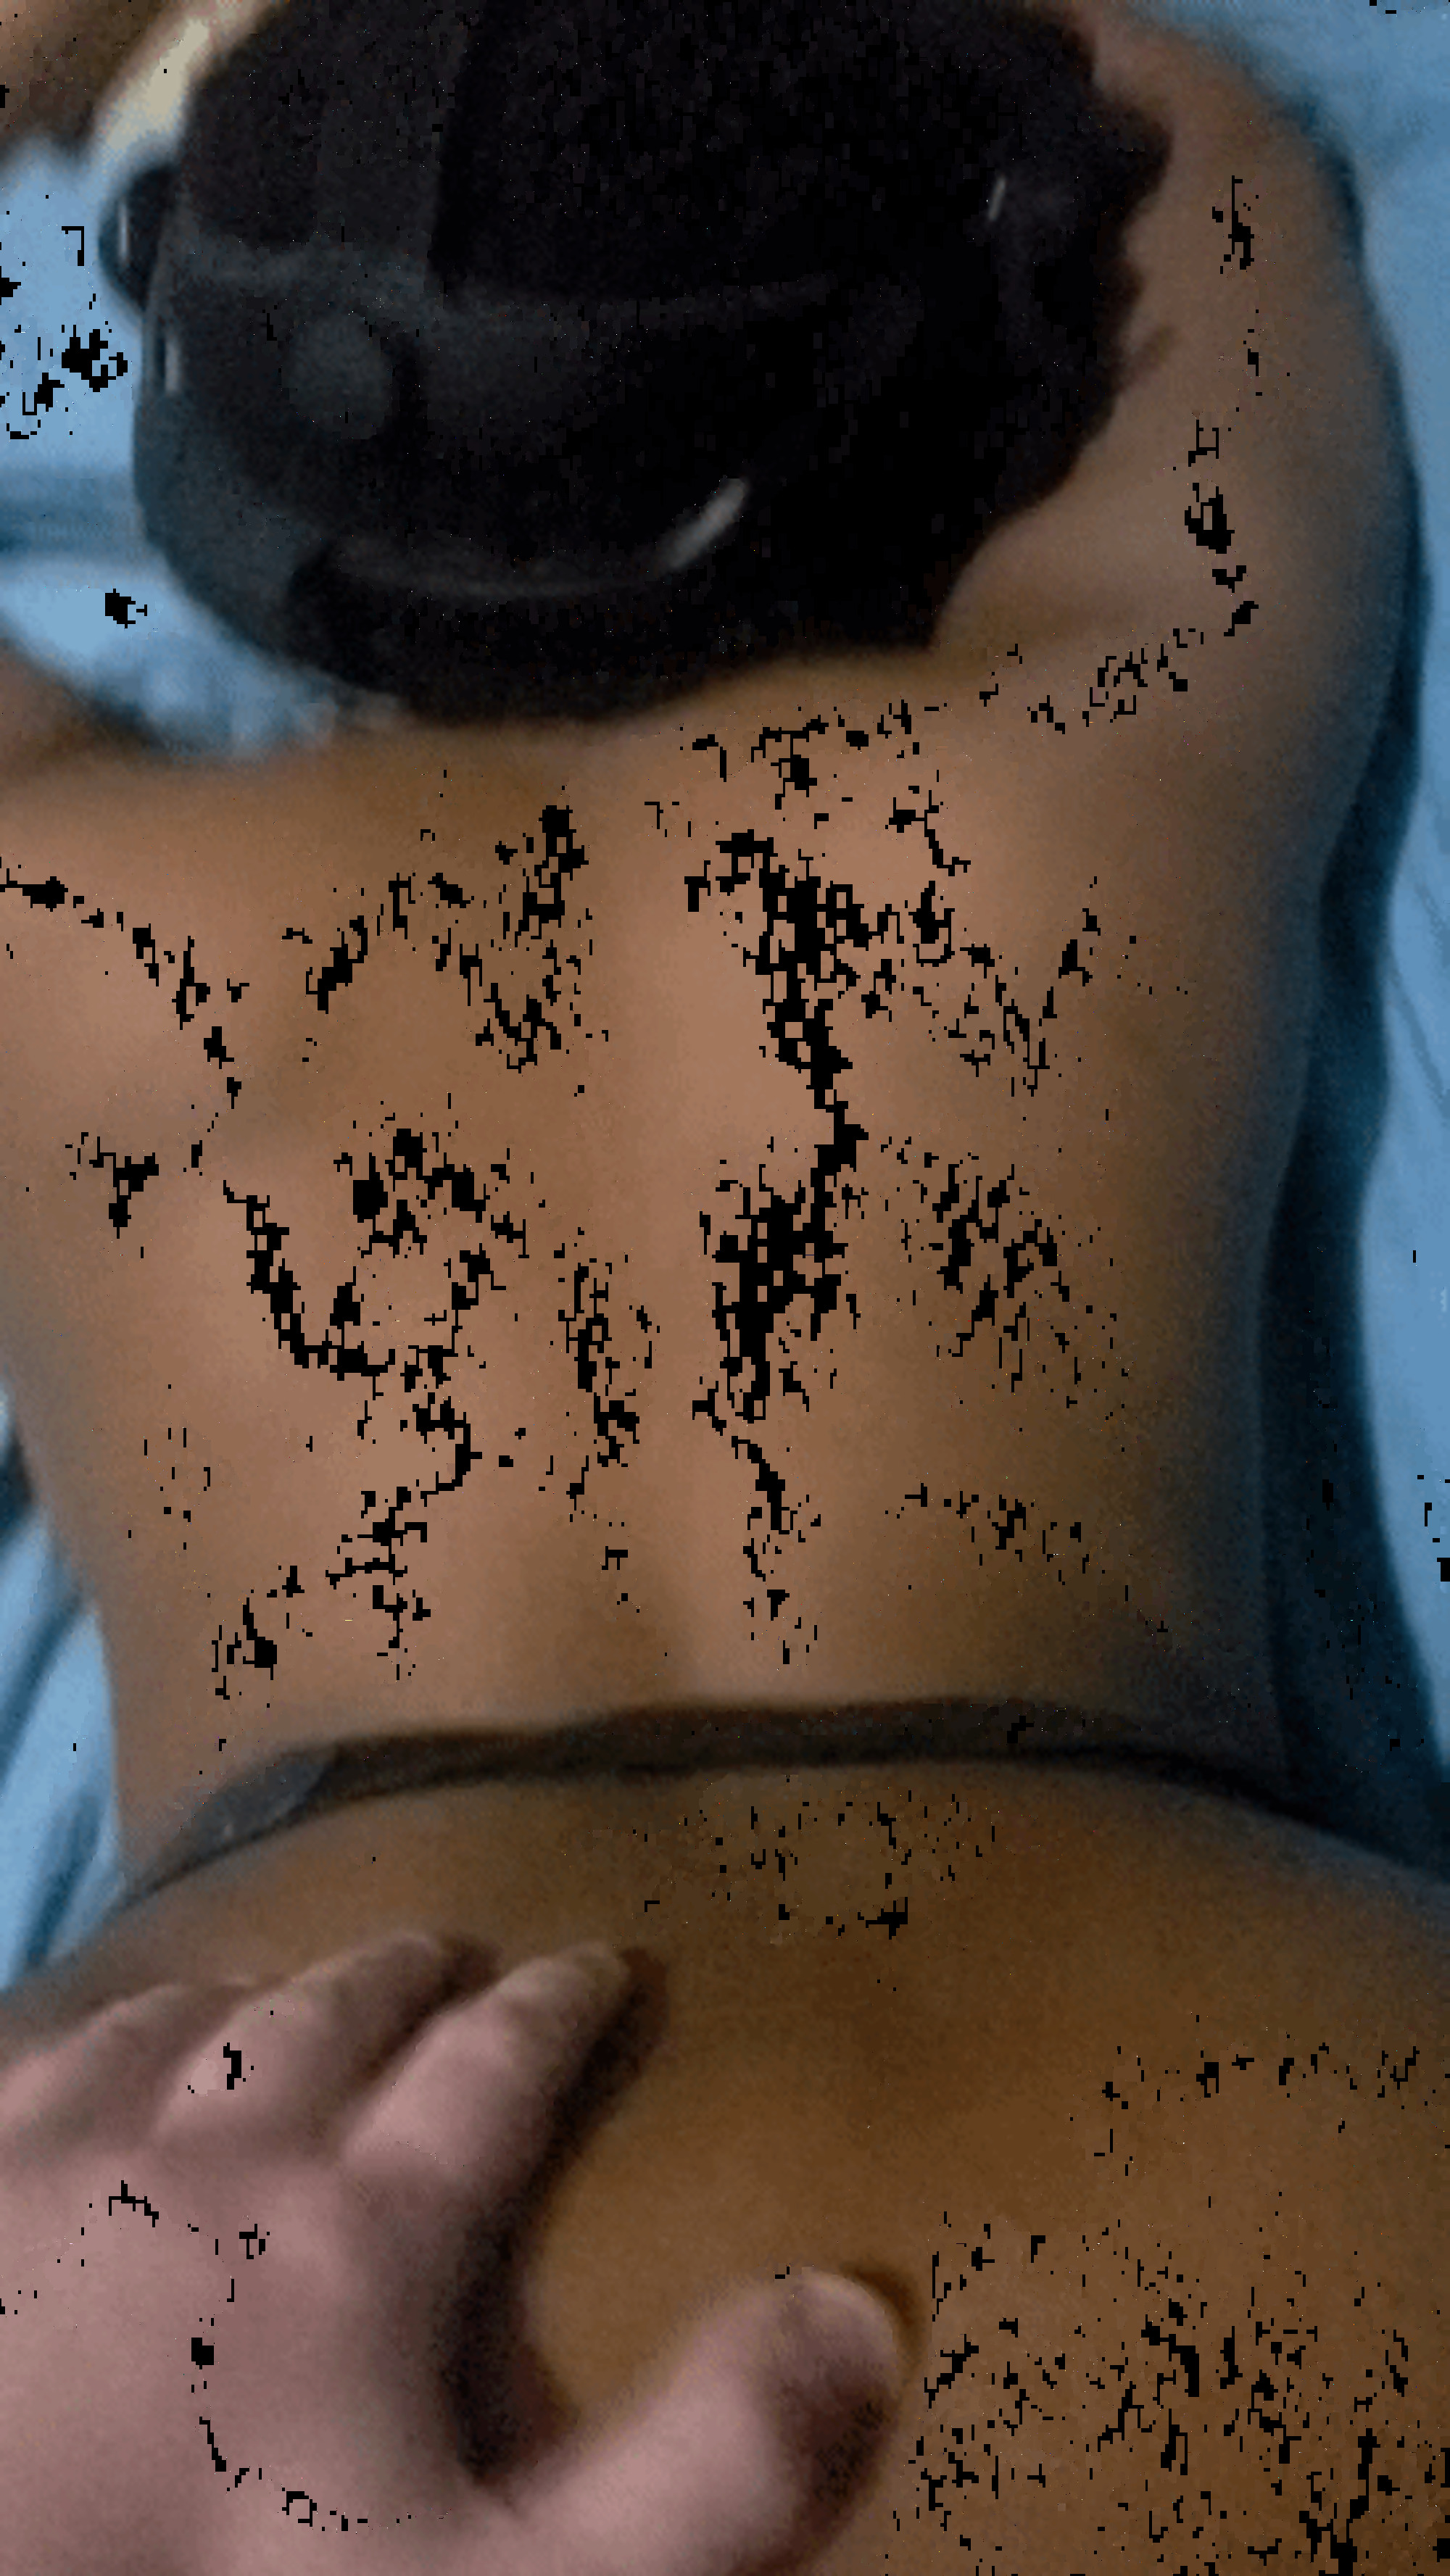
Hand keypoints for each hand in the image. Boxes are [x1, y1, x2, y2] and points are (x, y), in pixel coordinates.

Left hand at [0, 1930, 906, 2574]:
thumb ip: (708, 2469)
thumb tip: (861, 2309)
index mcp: (356, 2230)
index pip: (492, 2073)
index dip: (559, 2011)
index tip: (599, 1961)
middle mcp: (206, 2151)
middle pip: (327, 2019)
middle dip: (400, 1980)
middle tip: (446, 1953)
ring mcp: (47, 2163)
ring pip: (168, 2029)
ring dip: (240, 2000)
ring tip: (267, 1994)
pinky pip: (21, 2062)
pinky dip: (77, 2039)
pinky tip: (80, 2050)